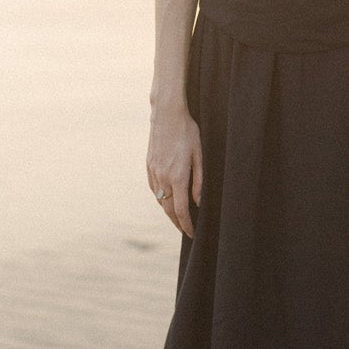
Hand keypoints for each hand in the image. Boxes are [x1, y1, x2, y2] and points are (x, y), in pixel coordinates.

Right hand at [147, 105, 202, 237]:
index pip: (181, 210)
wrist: (166, 114)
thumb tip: (198, 202)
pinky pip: (154, 188)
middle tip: (185, 230)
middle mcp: (163, 177)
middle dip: (177, 223)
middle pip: (168, 209)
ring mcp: (153, 171)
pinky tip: (167, 198)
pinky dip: (161, 197)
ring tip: (178, 217)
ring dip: (168, 211)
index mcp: (177, 176)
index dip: (186, 225)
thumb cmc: (187, 132)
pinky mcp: (148, 166)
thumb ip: (199, 181)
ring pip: (160, 200)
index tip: (192, 234)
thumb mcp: (199, 155)